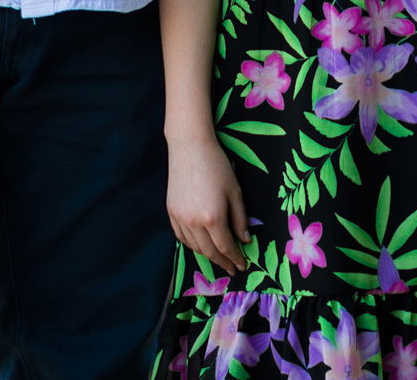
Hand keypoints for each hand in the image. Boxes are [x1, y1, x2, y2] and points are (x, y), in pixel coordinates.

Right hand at [166, 132, 249, 275]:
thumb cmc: (217, 166)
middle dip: (222, 262)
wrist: (189, 147)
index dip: (235, 259)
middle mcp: (194, 223)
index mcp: (213, 218)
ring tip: (219, 258)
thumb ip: (240, 218)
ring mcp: (180, 219)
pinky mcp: (171, 213)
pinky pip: (182, 237)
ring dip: (208, 255)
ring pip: (194, 247)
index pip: (226, 247)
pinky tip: (200, 245)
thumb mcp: (235, 191)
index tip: (242, 266)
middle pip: (209, 252)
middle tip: (232, 268)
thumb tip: (245, 240)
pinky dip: (192, 245)